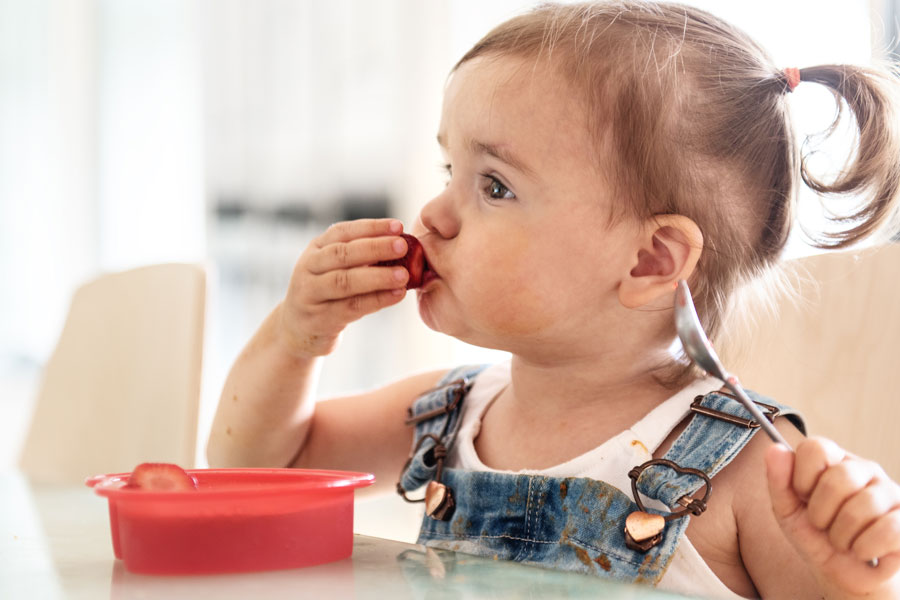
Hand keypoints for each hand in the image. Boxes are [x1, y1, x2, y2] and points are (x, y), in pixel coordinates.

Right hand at [278, 218, 410, 357]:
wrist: (297, 329)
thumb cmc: (327, 294)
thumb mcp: (335, 269)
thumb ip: (361, 257)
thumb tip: (402, 247)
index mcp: (316, 249)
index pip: (342, 232)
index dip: (371, 227)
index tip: (398, 226)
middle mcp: (309, 268)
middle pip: (342, 254)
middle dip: (375, 248)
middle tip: (402, 246)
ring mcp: (310, 294)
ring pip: (344, 282)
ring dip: (377, 276)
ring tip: (404, 275)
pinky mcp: (319, 319)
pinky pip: (351, 307)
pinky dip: (376, 300)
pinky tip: (397, 295)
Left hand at [766, 438, 899, 595]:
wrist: (844, 575)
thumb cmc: (817, 538)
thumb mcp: (788, 511)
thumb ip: (778, 480)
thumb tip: (775, 449)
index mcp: (834, 461)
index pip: (816, 448)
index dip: (802, 478)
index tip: (803, 497)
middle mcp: (866, 470)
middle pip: (837, 479)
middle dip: (820, 513)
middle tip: (823, 525)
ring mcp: (891, 492)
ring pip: (862, 507)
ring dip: (842, 536)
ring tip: (842, 541)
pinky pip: (887, 530)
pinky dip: (865, 548)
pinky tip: (862, 551)